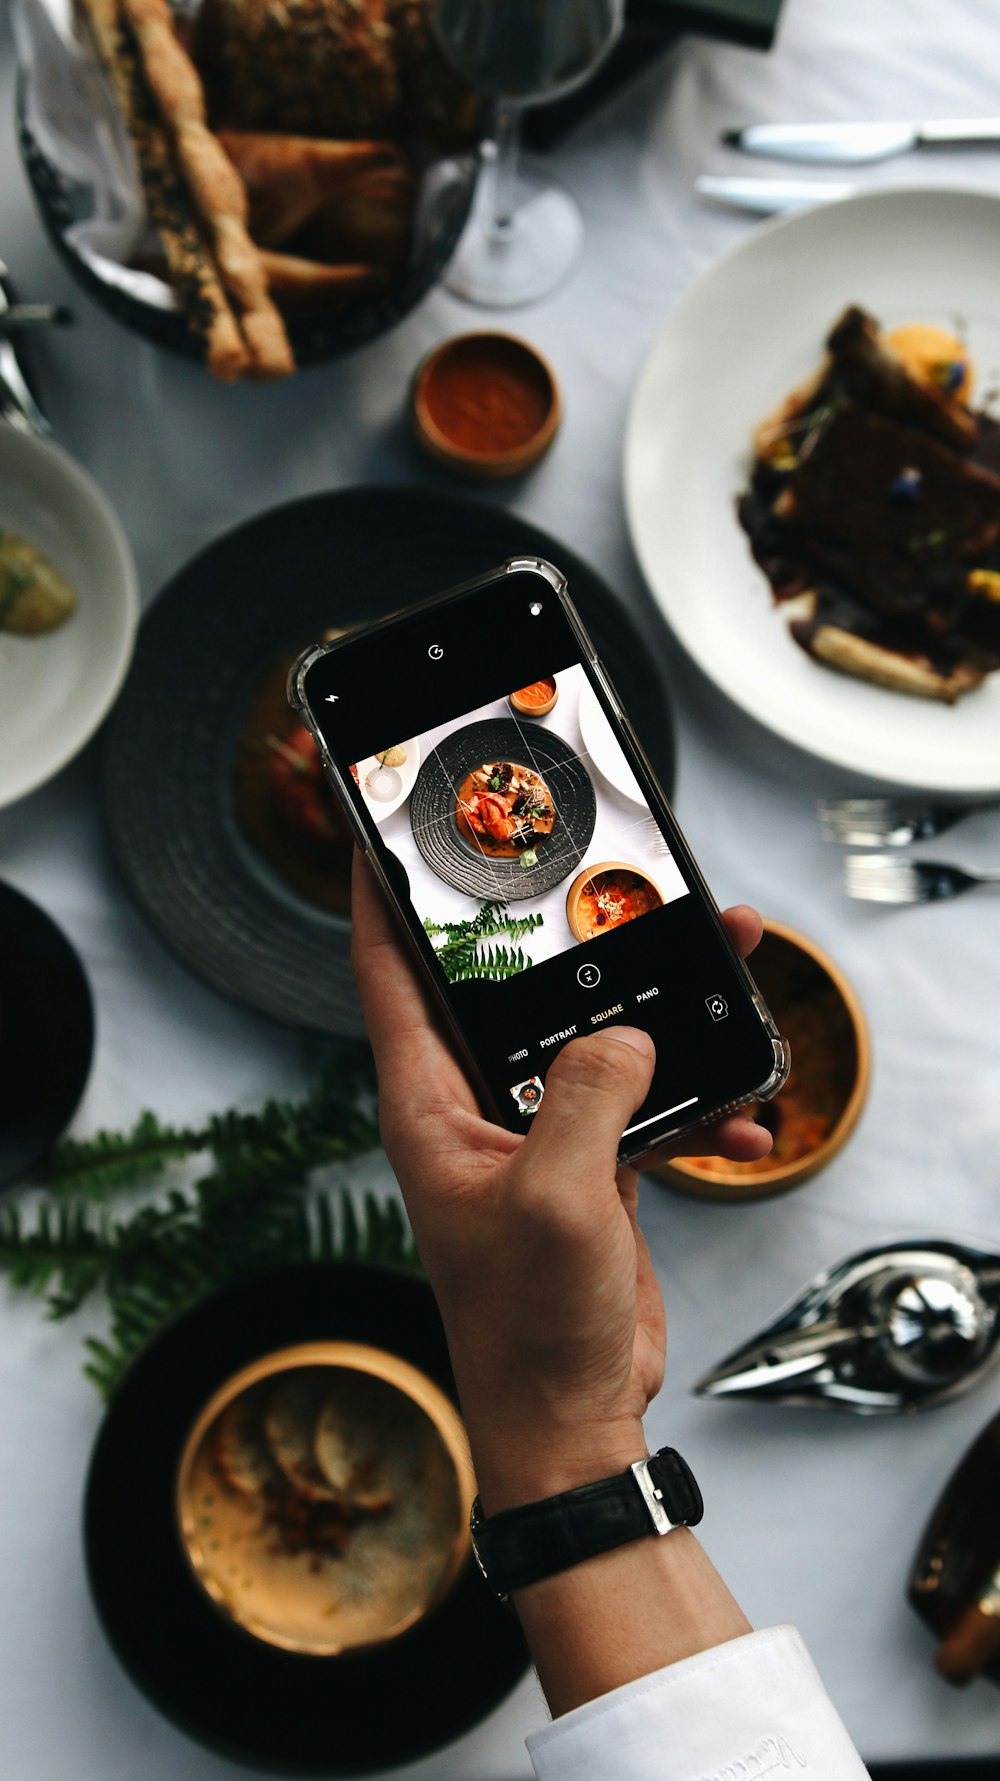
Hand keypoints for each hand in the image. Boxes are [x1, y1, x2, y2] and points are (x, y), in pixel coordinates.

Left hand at [350, 851, 770, 1512]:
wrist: (571, 1418)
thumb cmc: (528, 1327)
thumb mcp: (557, 1197)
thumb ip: (588, 1097)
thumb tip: (628, 1038)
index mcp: (430, 1105)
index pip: (390, 976)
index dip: (384, 900)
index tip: (388, 833)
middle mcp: (473, 1110)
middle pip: (514, 992)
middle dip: (567, 937)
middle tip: (614, 876)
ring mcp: (534, 1137)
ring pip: (592, 1040)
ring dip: (656, 1013)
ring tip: (725, 964)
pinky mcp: (587, 1167)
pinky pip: (642, 1105)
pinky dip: (694, 1106)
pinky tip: (745, 1117)